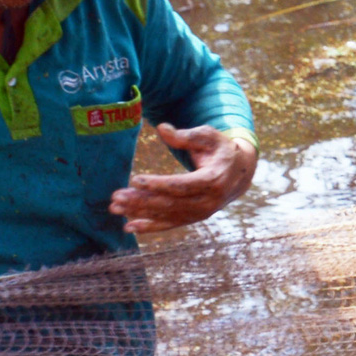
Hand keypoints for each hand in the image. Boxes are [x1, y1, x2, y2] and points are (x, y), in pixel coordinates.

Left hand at [110, 124, 258, 234]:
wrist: (239, 172)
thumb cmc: (219, 149)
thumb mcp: (207, 136)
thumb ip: (185, 135)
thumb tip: (162, 128)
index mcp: (212, 180)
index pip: (181, 185)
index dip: (158, 184)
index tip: (135, 180)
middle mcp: (208, 202)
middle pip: (170, 204)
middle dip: (141, 201)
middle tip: (116, 197)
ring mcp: (201, 213)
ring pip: (167, 216)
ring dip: (139, 213)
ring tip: (115, 208)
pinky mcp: (194, 218)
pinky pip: (170, 224)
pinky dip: (149, 227)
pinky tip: (130, 227)